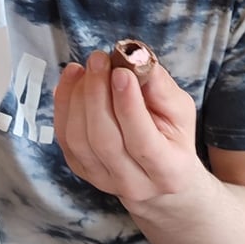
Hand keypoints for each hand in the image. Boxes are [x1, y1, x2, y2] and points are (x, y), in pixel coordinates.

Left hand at [53, 50, 198, 204]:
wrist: (158, 173)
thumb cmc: (172, 136)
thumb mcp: (180, 112)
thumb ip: (161, 89)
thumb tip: (137, 60)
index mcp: (168, 171)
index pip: (143, 142)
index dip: (129, 106)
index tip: (121, 72)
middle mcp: (134, 183)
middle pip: (104, 141)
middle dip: (97, 94)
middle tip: (98, 60)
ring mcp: (102, 180)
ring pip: (79, 139)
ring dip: (77, 97)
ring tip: (86, 67)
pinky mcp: (80, 170)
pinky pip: (64, 137)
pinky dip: (63, 104)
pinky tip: (73, 80)